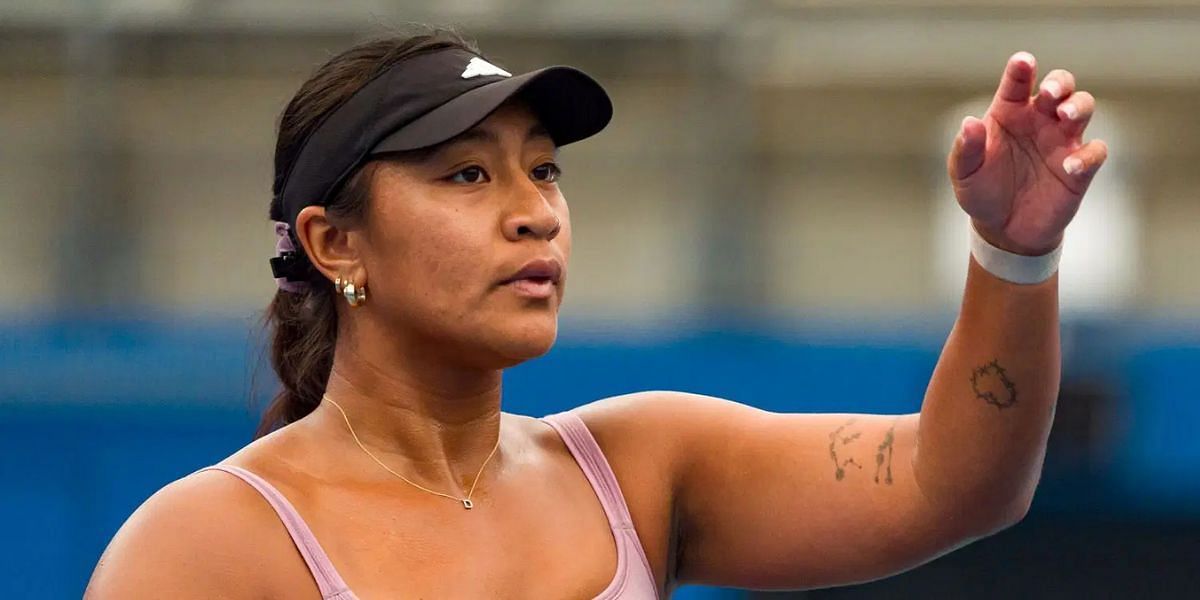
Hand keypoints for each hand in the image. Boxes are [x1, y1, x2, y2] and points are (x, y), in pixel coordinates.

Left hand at [948, 52, 1107, 255]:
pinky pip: (1094, 151)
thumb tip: (969, 123)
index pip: (1017, 83)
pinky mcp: (1079, 168)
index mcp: (1009, 112)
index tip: (1023, 62)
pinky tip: (1070, 165)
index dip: (1021, 69)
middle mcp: (1039, 120)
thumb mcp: (964, 173)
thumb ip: (967, 148)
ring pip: (1083, 108)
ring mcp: (1062, 141)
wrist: (1003, 229)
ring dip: (1078, 106)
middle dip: (1060, 82)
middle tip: (1051, 93)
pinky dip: (1088, 155)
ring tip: (1065, 116)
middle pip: (1060, 86)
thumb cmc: (982, 191)